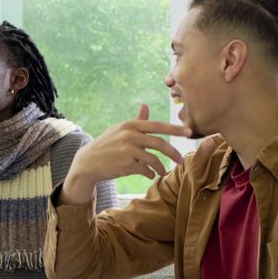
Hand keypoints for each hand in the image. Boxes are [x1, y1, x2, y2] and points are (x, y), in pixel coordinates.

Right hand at [61, 103, 191, 204]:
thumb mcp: (120, 129)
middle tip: (181, 160)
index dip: (175, 129)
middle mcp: (129, 135)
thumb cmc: (107, 144)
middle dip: (173, 153)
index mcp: (130, 125)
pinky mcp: (125, 165)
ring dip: (161, 168)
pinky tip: (149, 175)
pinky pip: (145, 170)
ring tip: (163, 172)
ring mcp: (127, 150)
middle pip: (159, 144)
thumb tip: (146, 104)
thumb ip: (136, 119)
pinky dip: (150, 174)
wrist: (88, 161)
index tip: (189, 132)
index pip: (157, 125)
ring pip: (153, 160)